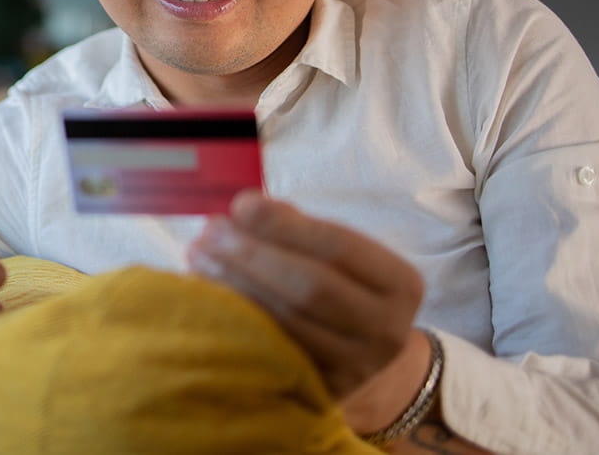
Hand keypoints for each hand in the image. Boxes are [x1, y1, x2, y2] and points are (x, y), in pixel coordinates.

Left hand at [186, 191, 428, 431]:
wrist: (360, 360)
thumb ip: (296, 227)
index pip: (339, 246)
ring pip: (288, 322)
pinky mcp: (323, 393)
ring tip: (199, 256)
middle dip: (253, 254)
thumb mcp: (335, 255)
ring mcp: (356, 368)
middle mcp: (387, 330)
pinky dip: (237, 320)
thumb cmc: (338, 288)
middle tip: (210, 231)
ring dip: (235, 285)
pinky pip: (271, 352)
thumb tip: (245, 209)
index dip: (285, 225)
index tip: (240, 205)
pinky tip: (209, 296)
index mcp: (399, 283)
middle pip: (311, 286)